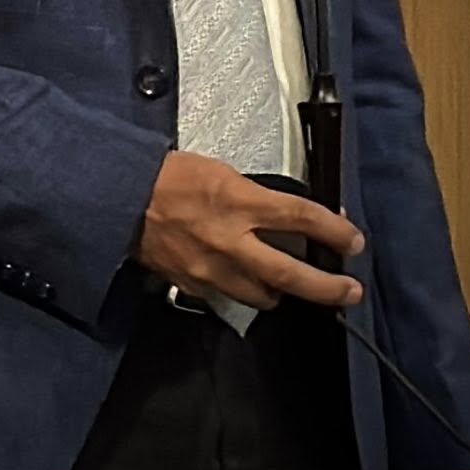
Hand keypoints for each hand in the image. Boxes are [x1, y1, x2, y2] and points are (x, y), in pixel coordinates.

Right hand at [135, 150, 365, 311]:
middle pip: (291, 275)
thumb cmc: (166, 175)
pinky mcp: (192, 285)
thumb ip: (251, 197)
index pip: (301, 218)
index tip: (353, 241)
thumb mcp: (217, 172)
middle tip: (350, 293)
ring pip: (263, 297)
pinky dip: (242, 291)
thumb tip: (283, 216)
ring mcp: (211, 269)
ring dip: (281, 293)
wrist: (116, 197)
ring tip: (289, 288)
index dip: (334, 232)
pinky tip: (243, 283)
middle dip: (327, 288)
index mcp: (238, 202)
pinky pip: (227, 297)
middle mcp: (230, 241)